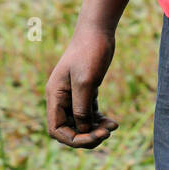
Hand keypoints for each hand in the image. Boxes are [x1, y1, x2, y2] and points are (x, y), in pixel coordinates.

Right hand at [45, 26, 118, 149]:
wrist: (98, 30)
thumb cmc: (89, 52)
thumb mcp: (86, 82)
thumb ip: (82, 108)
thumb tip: (83, 130)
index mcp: (55, 96)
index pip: (56, 130)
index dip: (73, 139)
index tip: (94, 136)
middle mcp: (61, 98)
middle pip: (69, 129)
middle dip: (87, 135)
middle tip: (107, 133)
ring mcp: (73, 95)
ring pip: (81, 123)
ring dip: (95, 129)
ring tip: (113, 126)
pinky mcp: (86, 90)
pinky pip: (89, 114)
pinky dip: (99, 120)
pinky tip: (113, 122)